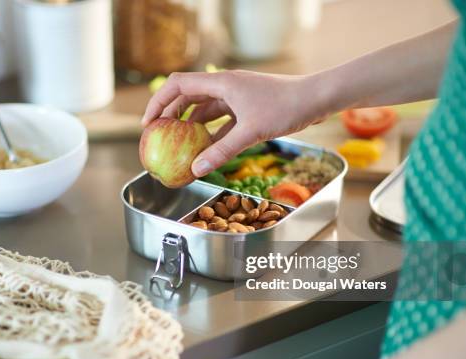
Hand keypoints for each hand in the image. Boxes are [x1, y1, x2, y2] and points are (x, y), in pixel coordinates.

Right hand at [141, 70, 328, 176]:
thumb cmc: (286, 107)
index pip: (177, 86)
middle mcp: (225, 86)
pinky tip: (207, 150)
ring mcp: (236, 96)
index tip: (148, 124)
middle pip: (187, 97)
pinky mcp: (247, 107)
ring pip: (205, 110)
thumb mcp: (251, 131)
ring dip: (191, 126)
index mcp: (220, 82)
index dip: (158, 102)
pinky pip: (221, 120)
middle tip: (159, 137)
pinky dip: (212, 133)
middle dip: (171, 116)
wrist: (316, 98)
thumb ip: (222, 151)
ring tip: (180, 147)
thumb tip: (196, 169)